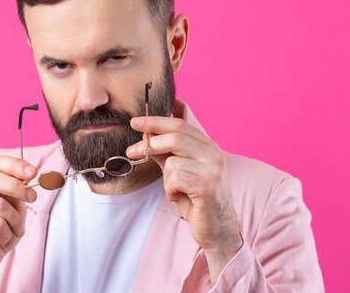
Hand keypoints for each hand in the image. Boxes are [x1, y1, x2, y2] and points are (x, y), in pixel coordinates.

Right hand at [0, 156, 37, 291]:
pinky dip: (6, 233)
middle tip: (32, 198)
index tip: (33, 173)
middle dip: (17, 187)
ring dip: (15, 220)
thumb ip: (18, 192)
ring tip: (15, 230)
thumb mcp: (15, 208)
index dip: (15, 165)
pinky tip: (1, 239)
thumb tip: (29, 178)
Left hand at [127, 117, 242, 282]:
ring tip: (176, 191)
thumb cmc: (197, 201)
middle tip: (132, 152)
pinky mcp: (208, 187)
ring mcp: (213, 170)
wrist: (217, 229)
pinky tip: (181, 197)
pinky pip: (175, 179)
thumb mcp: (179, 173)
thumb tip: (147, 136)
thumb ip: (166, 154)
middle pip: (176, 136)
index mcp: (208, 147)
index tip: (135, 122)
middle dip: (150, 143)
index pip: (180, 125)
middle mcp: (214, 154)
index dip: (156, 121)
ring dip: (166, 179)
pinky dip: (171, 190)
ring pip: (172, 162)